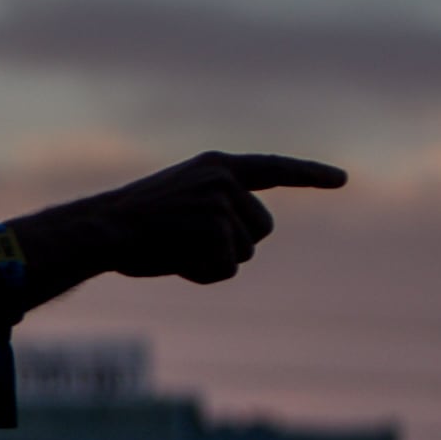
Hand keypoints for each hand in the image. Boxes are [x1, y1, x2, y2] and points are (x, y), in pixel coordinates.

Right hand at [50, 152, 346, 285]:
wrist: (98, 230)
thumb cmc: (130, 227)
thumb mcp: (177, 204)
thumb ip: (216, 212)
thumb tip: (241, 246)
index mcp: (215, 165)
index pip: (274, 168)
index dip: (310, 175)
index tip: (342, 180)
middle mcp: (223, 176)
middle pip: (262, 228)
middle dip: (234, 246)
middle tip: (184, 244)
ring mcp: (220, 199)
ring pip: (246, 251)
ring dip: (215, 262)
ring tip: (174, 250)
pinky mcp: (215, 224)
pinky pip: (227, 267)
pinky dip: (203, 274)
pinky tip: (174, 261)